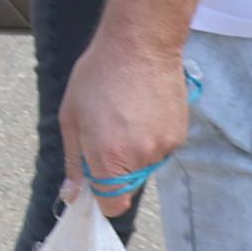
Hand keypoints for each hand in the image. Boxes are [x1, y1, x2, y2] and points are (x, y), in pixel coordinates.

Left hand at [59, 21, 189, 205]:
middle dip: (115, 168)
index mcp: (109, 157)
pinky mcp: (180, 134)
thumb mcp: (71, 118)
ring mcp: (164, 147)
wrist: (140, 45)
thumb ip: (74, 162)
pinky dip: (151, 136)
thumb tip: (72, 195)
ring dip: (134, 150)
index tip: (96, 182)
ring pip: (145, 165)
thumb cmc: (98, 77)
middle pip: (128, 185)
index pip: (112, 205)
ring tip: (126, 115)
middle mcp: (140, 158)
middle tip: (107, 132)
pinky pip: (161, 148)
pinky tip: (143, 110)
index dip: (102, 198)